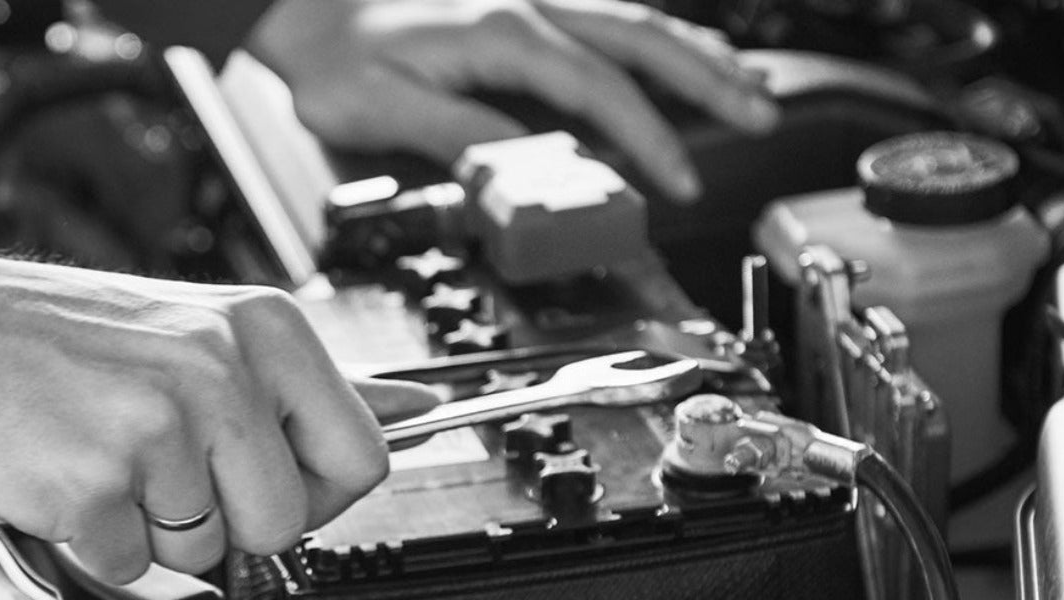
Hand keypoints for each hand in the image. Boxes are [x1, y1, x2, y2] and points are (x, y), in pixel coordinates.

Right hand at [0, 241, 439, 582]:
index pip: (360, 456)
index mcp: (262, 330)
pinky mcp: (95, 484)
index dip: (312, 491)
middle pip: (285, 522)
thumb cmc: (60, 337)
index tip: (262, 478)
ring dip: (151, 526)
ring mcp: (158, 428)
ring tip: (104, 454)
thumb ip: (299, 382)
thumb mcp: (198, 327)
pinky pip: (127, 564)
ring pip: (205, 551)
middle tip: (163, 468)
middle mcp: (219, 370)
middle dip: (226, 520)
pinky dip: (92, 537)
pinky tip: (65, 471)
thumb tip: (414, 406)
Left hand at [246, 0, 778, 201]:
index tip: (677, 181)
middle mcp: (525, 6)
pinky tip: (673, 52)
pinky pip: (606, 13)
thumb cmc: (333, 56)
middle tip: (760, 113)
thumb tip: (521, 175)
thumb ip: (460, 139)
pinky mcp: (518, 4)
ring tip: (746, 84)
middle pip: (641, 40)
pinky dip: (652, 36)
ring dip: (693, 52)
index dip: (648, 140)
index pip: (599, 92)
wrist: (303, 5)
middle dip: (708, 79)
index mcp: (501, 36)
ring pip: (632, 19)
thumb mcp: (385, 109)